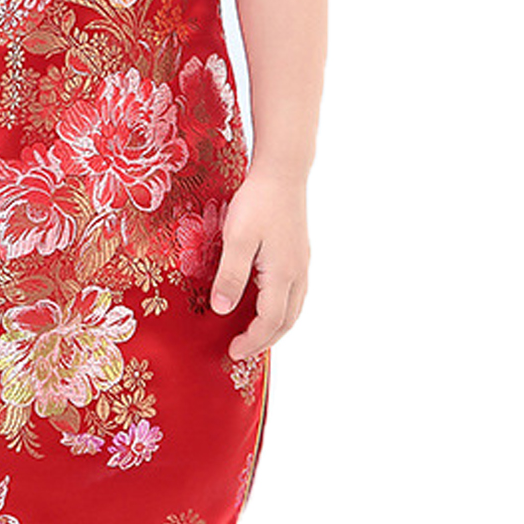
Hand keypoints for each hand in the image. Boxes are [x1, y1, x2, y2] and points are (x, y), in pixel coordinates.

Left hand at [209, 169, 309, 362]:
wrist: (282, 171)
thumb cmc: (258, 202)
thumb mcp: (237, 238)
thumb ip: (231, 275)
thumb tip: (222, 310)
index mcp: (282, 274)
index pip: (269, 322)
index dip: (252, 341)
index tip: (232, 352)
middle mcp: (297, 273)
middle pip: (286, 321)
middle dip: (265, 340)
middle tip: (243, 351)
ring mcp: (301, 262)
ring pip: (294, 308)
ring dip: (276, 327)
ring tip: (256, 335)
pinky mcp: (299, 252)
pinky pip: (295, 293)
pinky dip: (282, 309)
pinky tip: (268, 303)